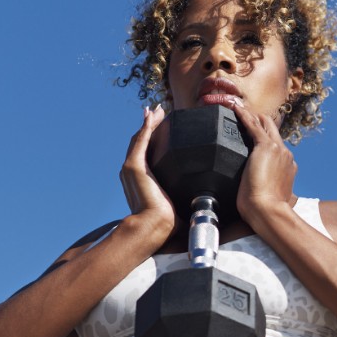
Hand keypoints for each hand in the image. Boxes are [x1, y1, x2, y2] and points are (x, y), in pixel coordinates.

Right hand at [119, 105, 174, 238]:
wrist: (154, 227)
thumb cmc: (167, 223)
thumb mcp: (178, 204)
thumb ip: (186, 198)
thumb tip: (204, 201)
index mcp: (142, 179)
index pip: (147, 153)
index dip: (153, 139)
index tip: (163, 127)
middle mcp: (133, 171)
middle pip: (142, 142)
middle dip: (150, 126)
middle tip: (159, 112)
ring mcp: (132, 168)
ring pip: (140, 138)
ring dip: (148, 122)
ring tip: (156, 110)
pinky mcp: (134, 167)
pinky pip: (141, 141)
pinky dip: (146, 127)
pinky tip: (152, 115)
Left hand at [231, 103, 297, 226]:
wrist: (268, 211)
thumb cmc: (267, 211)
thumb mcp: (272, 198)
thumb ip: (270, 192)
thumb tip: (264, 198)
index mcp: (288, 167)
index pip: (278, 148)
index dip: (267, 140)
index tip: (256, 137)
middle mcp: (286, 155)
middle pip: (274, 131)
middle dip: (262, 122)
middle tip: (249, 115)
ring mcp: (278, 149)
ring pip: (265, 125)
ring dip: (253, 116)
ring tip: (239, 108)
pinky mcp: (266, 147)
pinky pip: (253, 125)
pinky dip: (244, 116)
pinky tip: (235, 109)